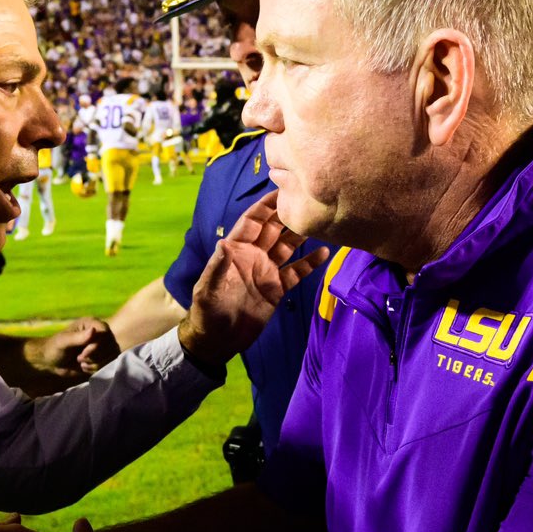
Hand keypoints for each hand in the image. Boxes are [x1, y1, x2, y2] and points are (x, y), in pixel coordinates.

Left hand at [26, 318, 119, 378]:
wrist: (51, 362)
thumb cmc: (54, 347)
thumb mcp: (63, 342)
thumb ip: (77, 337)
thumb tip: (93, 331)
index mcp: (91, 323)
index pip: (105, 332)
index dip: (97, 345)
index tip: (83, 354)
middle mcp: (99, 333)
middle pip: (110, 345)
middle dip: (95, 356)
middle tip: (80, 359)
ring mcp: (101, 346)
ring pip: (111, 356)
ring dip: (96, 363)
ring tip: (81, 363)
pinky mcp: (101, 357)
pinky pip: (107, 364)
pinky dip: (96, 368)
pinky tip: (84, 367)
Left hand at [177, 192, 329, 363]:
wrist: (218, 340)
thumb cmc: (207, 312)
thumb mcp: (208, 290)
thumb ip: (217, 266)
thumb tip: (223, 242)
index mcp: (235, 251)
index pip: (252, 221)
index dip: (265, 206)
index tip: (281, 191)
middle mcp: (253, 256)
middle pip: (273, 230)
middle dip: (287, 214)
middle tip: (307, 200)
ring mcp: (267, 271)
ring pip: (287, 247)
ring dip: (301, 235)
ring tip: (319, 222)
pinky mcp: (277, 289)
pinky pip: (296, 272)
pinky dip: (310, 263)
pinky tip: (324, 253)